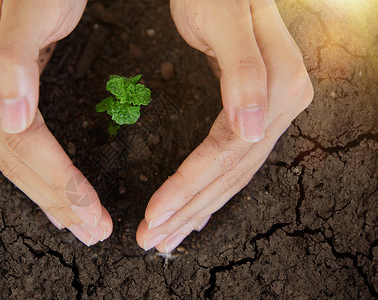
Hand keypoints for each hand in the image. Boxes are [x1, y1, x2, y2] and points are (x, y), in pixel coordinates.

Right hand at [0, 0, 111, 245]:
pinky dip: (38, 177)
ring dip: (49, 197)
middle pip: (15, 159)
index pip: (20, 142)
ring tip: (79, 224)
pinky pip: (15, 147)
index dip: (56, 180)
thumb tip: (10, 115)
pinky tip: (53, 196)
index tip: (89, 209)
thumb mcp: (33, 5)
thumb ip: (13, 56)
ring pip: (14, 160)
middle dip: (57, 199)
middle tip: (93, 229)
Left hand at [136, 0, 313, 251]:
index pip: (228, 151)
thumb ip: (245, 70)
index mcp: (280, 85)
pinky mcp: (258, 112)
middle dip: (189, 207)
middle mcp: (282, 103)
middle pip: (231, 171)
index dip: (191, 186)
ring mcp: (273, 110)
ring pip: (233, 173)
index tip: (156, 213)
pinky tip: (195, 210)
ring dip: (198, 207)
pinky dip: (211, 189)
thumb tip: (252, 130)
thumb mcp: (225, 19)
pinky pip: (235, 160)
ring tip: (166, 233)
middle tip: (152, 237)